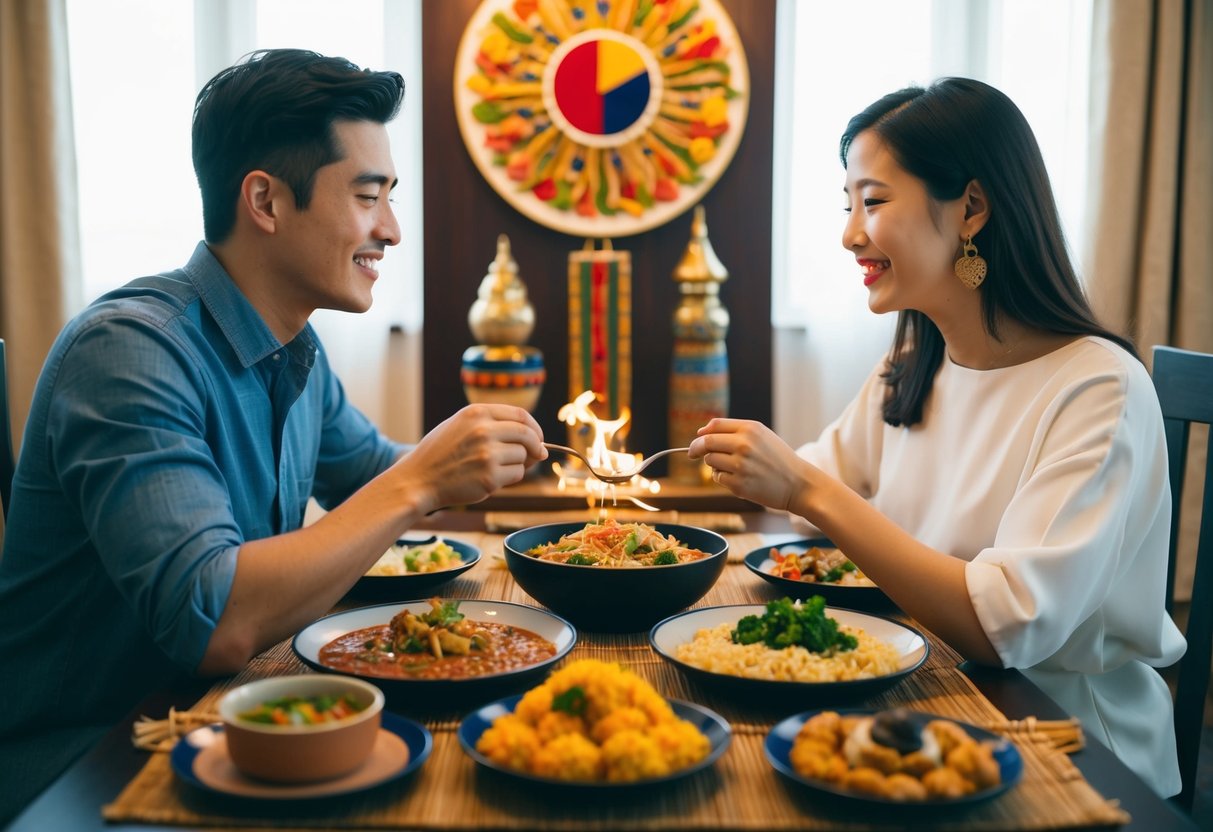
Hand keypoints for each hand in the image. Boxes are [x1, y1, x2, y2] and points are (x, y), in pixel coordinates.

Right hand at [395, 404, 545, 511]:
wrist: (419, 479)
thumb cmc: (441, 453)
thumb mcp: (460, 424)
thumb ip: (492, 424)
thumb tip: (534, 438)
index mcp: (476, 413)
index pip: (521, 415)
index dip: (534, 427)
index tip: (537, 437)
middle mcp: (483, 430)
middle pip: (527, 435)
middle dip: (536, 446)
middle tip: (537, 455)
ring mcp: (487, 454)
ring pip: (523, 457)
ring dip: (519, 464)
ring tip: (497, 468)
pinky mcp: (489, 477)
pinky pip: (516, 474)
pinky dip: (510, 478)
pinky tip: (491, 478)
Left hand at [688, 418, 810, 512]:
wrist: (798, 484)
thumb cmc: (778, 458)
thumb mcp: (761, 435)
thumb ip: (733, 430)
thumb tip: (701, 432)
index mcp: (750, 429)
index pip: (714, 426)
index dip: (701, 433)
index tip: (696, 441)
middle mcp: (744, 445)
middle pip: (706, 443)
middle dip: (696, 448)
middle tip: (692, 454)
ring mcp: (741, 466)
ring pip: (710, 461)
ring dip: (713, 464)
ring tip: (731, 467)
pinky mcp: (739, 485)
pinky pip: (718, 478)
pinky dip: (723, 478)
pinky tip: (738, 478)